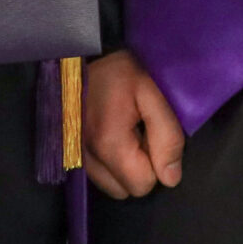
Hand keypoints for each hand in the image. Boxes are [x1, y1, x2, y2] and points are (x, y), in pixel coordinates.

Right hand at [83, 50, 183, 199]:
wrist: (86, 53)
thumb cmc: (122, 70)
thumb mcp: (153, 94)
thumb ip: (167, 136)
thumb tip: (171, 178)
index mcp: (109, 144)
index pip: (143, 185)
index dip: (156, 163)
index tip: (152, 134)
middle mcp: (87, 157)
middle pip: (126, 190)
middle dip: (140, 168)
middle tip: (141, 132)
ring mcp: (76, 156)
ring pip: (111, 186)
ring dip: (125, 167)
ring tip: (127, 132)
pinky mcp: (71, 151)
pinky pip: (98, 175)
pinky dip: (110, 163)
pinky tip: (113, 135)